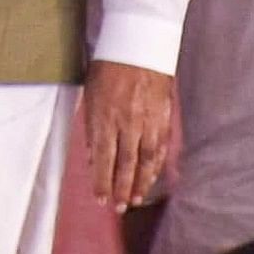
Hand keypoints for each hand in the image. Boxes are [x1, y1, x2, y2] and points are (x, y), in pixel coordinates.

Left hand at [80, 62, 180, 209]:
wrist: (139, 45)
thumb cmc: (108, 68)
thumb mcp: (90, 96)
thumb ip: (91, 128)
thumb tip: (92, 157)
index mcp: (105, 117)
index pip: (103, 158)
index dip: (102, 181)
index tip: (100, 199)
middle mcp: (128, 123)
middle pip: (126, 164)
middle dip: (121, 188)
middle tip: (118, 208)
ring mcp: (148, 120)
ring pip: (146, 159)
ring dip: (141, 182)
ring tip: (135, 199)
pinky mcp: (163, 117)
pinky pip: (160, 147)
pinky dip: (156, 165)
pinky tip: (152, 177)